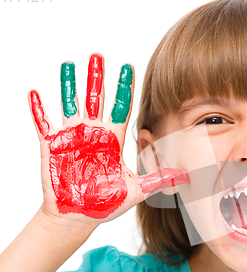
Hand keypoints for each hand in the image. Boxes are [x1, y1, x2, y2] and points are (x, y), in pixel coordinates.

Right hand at [29, 53, 188, 227]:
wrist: (79, 216)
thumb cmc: (106, 202)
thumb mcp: (136, 190)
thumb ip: (159, 180)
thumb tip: (187, 177)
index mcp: (112, 140)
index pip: (121, 108)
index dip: (124, 89)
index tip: (129, 68)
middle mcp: (93, 134)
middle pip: (97, 100)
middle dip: (98, 78)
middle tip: (99, 55)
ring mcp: (72, 138)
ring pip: (70, 105)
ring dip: (69, 85)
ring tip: (69, 63)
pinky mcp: (52, 147)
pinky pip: (43, 124)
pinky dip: (38, 110)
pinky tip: (34, 93)